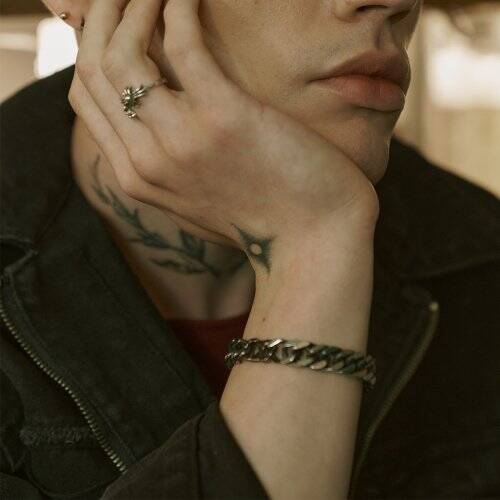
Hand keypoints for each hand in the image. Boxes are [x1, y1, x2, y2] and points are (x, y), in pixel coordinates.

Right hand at [69, 0, 378, 270]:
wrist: (312, 243)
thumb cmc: (265, 217)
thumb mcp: (199, 199)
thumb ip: (167, 165)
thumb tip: (158, 118)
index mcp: (137, 178)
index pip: (87, 97)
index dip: (90, 48)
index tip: (113, 22)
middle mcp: (147, 159)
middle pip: (94, 69)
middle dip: (102, 16)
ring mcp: (180, 139)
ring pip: (124, 52)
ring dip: (135, 4)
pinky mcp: (222, 117)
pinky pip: (183, 43)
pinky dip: (179, 6)